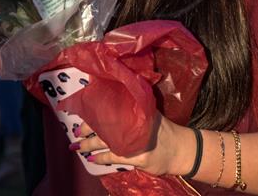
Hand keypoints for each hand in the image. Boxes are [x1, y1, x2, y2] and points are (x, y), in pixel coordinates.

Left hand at [70, 115, 195, 176]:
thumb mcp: (150, 114)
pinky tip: (92, 159)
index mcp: (139, 111)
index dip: (97, 109)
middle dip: (89, 128)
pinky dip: (102, 158)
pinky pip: (116, 157)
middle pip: (108, 124)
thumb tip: (111, 98)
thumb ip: (133, 108)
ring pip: (108, 142)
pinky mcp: (139, 158)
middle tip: (77, 130)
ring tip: (77, 146)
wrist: (181, 150)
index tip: (85, 109)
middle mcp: (138, 125)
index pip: (114, 106)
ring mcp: (138, 142)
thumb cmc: (164, 131)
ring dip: (90, 145)